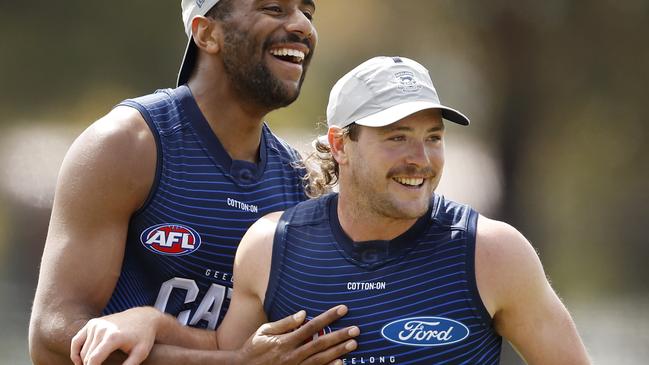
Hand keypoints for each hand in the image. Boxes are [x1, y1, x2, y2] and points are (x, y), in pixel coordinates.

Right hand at [70, 306, 162, 364]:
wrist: (144, 318)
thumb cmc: (143, 338)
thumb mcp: (140, 354)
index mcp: (113, 337)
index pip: (93, 360)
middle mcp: (102, 329)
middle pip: (87, 357)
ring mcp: (96, 324)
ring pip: (82, 351)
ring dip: (84, 361)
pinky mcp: (92, 323)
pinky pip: (77, 340)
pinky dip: (75, 352)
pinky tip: (80, 362)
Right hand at [236, 305, 359, 364]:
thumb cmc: (253, 349)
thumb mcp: (264, 331)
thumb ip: (285, 323)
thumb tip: (304, 313)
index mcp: (285, 341)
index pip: (312, 326)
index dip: (329, 317)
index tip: (343, 309)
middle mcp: (292, 355)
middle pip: (320, 344)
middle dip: (340, 336)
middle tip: (356, 330)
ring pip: (321, 359)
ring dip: (339, 351)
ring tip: (353, 344)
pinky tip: (341, 363)